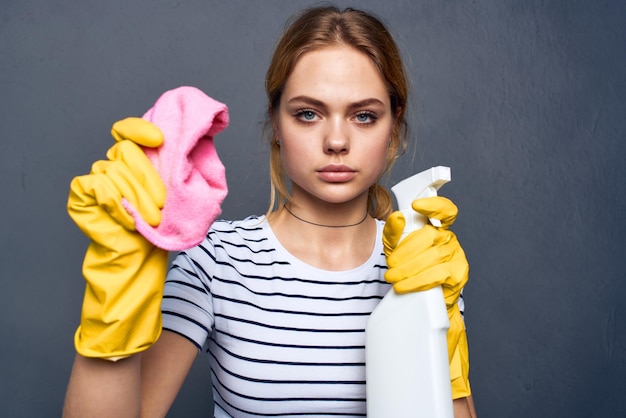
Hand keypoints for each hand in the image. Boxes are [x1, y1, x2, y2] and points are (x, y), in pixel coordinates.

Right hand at [68, 118, 168, 359]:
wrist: (139, 260)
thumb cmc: (160, 229)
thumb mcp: (179, 195)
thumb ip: (181, 168)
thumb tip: (200, 143)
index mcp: (136, 161)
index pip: (127, 131)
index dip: (139, 128)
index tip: (159, 138)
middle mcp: (114, 166)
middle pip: (126, 151)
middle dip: (148, 179)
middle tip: (162, 205)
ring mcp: (96, 179)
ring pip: (114, 171)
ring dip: (138, 198)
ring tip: (151, 220)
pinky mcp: (82, 194)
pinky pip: (98, 186)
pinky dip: (116, 203)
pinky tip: (127, 219)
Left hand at [383, 195, 470, 396]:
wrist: (421, 302)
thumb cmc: (410, 269)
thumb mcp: (396, 249)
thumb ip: (394, 233)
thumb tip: (396, 218)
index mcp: (437, 228)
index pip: (444, 210)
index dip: (434, 205)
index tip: (417, 206)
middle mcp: (449, 239)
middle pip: (430, 236)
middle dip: (406, 251)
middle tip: (391, 265)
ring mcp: (456, 256)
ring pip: (432, 257)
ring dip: (408, 268)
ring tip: (393, 277)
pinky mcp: (458, 275)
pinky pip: (437, 275)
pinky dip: (417, 281)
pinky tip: (404, 285)